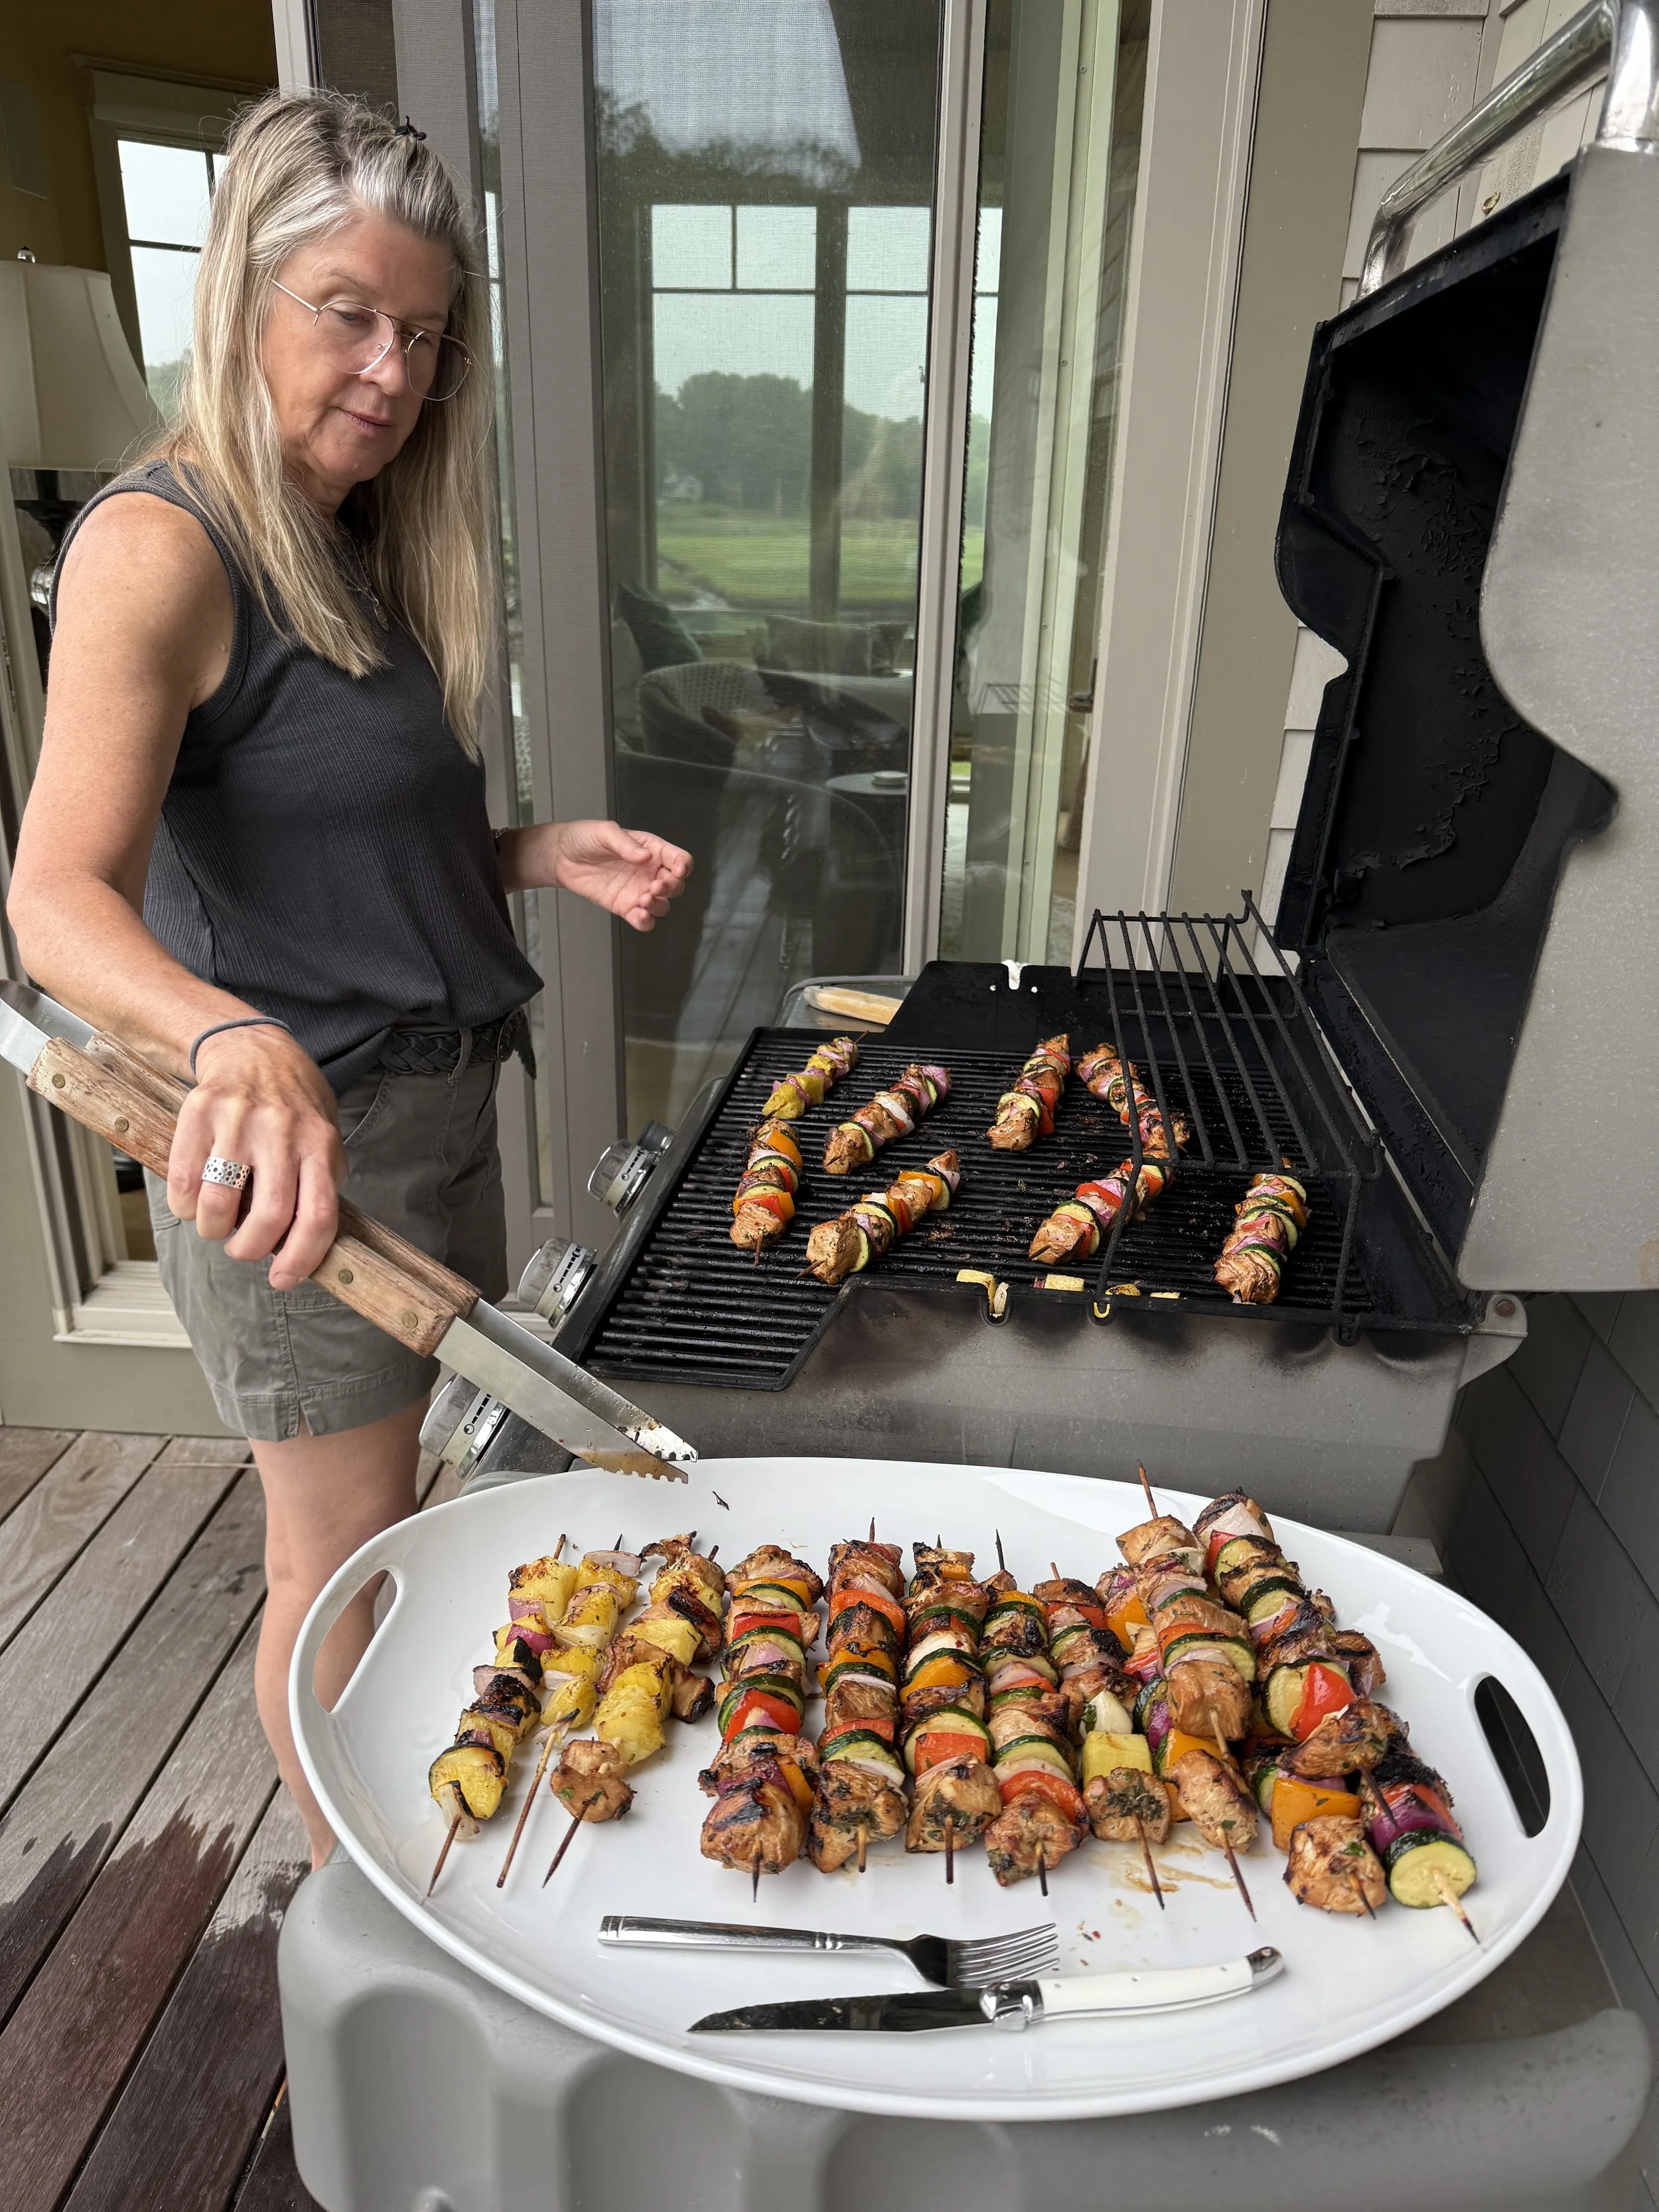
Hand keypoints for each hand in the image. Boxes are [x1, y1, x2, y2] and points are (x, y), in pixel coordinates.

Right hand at [168, 1027, 345, 1290]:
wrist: (253, 1049)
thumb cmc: (291, 1106)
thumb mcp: (321, 1141)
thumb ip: (317, 1188)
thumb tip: (301, 1250)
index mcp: (320, 1144)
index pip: (318, 1215)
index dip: (301, 1258)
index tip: (283, 1278)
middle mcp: (282, 1132)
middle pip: (269, 1216)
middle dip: (250, 1249)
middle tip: (243, 1249)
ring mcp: (239, 1121)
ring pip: (219, 1204)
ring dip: (213, 1230)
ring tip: (217, 1223)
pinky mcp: (199, 1112)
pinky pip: (183, 1181)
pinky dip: (184, 1207)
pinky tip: (194, 1201)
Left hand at [505, 819, 691, 930]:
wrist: (560, 856)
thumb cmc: (584, 837)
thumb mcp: (605, 832)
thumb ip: (626, 844)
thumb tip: (645, 857)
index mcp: (651, 849)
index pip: (679, 859)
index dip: (684, 865)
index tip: (677, 871)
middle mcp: (649, 871)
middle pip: (676, 885)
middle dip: (671, 888)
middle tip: (654, 886)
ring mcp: (638, 891)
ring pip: (663, 905)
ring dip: (659, 905)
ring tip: (644, 899)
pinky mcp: (625, 907)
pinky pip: (643, 920)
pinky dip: (645, 922)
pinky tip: (638, 916)